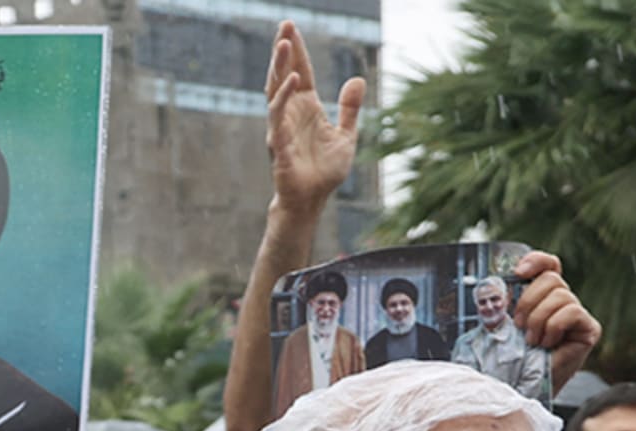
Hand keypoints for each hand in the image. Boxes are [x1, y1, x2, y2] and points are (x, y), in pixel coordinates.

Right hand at [265, 20, 363, 217]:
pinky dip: (284, 96)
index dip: (299, 51)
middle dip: (284, 50)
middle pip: (284, 74)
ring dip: (280, 66)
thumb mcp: (346, 135)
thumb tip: (358, 79)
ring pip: (276, 90)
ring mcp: (282, 127)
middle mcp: (291, 114)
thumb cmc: (324, 172)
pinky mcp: (279, 144)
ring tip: (285, 43)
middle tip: (285, 24)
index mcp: (306, 109)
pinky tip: (291, 79)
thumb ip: (350, 108)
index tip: (293, 27)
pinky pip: (278, 115)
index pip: (301, 73)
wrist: (312, 201)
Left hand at [509, 251, 601, 393]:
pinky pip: (571, 312)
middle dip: (528, 301)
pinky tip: (547, 344)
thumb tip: (490, 286)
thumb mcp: (499, 326)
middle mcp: (563, 301)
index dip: (537, 261)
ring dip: (538, 319)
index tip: (518, 272)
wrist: (521, 388)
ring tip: (531, 341)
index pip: (548, 265)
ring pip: (560, 295)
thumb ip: (498, 305)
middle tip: (519, 325)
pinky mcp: (589, 329)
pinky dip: (553, 327)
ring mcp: (578, 315)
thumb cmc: (509, 360)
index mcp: (542, 296)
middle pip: (552, 278)